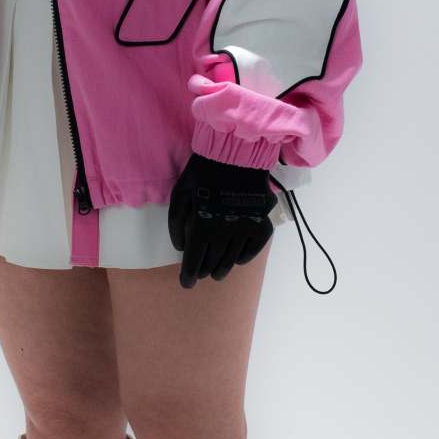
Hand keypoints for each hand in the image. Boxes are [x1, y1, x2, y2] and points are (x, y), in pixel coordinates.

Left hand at [166, 151, 274, 287]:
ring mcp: (246, 230)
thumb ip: (176, 223)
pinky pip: (253, 249)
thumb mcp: (180, 193)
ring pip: (232, 259)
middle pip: (213, 262)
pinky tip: (236, 259)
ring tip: (217, 273)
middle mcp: (226, 233)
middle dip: (204, 271)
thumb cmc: (202, 172)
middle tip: (200, 274)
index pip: (194, 261)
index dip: (189, 276)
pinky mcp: (262, 224)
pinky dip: (243, 257)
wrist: (236, 154)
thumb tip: (180, 248)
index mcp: (203, 226)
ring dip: (222, 269)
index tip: (186, 284)